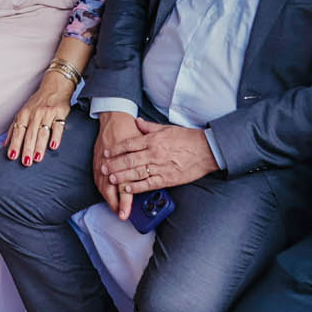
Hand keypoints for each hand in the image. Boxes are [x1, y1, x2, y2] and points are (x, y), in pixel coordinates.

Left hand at [6, 73, 74, 164]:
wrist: (55, 85)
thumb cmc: (37, 102)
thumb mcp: (23, 112)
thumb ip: (13, 128)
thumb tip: (4, 145)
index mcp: (24, 114)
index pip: (18, 131)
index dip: (15, 144)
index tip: (12, 156)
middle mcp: (35, 114)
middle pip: (30, 134)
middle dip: (27, 148)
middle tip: (26, 162)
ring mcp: (48, 113)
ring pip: (43, 132)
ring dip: (39, 146)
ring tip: (37, 158)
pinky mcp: (60, 113)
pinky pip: (58, 127)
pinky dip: (56, 136)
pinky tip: (53, 146)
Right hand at [90, 110, 147, 207]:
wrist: (114, 117)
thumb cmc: (129, 130)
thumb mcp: (143, 142)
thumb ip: (149, 159)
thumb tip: (157, 172)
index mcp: (126, 161)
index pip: (123, 186)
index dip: (124, 201)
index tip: (125, 212)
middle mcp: (112, 163)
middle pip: (112, 189)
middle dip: (116, 204)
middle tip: (120, 214)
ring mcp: (102, 162)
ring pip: (103, 185)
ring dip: (108, 198)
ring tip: (114, 208)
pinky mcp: (97, 160)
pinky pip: (97, 177)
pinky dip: (101, 187)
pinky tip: (105, 193)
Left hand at [97, 122, 217, 196]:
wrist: (207, 150)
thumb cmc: (188, 138)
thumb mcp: (168, 128)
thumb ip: (150, 127)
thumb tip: (137, 122)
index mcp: (154, 140)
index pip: (130, 144)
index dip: (116, 149)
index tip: (107, 153)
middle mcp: (155, 154)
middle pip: (130, 160)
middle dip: (115, 164)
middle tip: (104, 167)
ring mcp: (161, 167)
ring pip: (137, 173)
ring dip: (122, 176)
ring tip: (111, 179)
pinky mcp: (167, 179)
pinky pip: (149, 184)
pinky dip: (137, 187)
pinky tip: (127, 188)